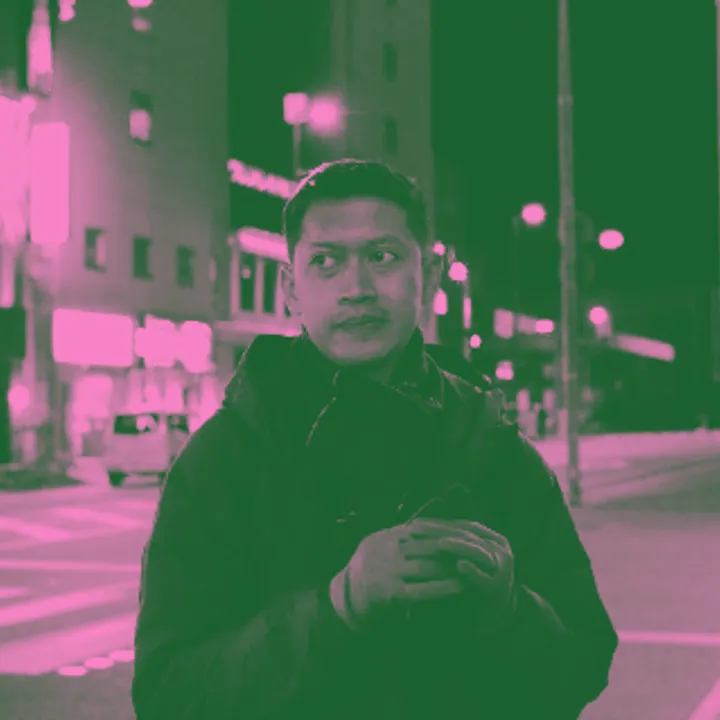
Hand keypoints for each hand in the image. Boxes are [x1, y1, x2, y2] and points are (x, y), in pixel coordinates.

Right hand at [329, 523, 463, 629]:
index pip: (422, 529)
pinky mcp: (391, 594)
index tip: (465, 533)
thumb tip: (428, 523)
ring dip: (452, 568)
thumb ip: (402, 534)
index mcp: (388, 536)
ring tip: (472, 568)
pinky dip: (443, 588)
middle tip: (475, 550)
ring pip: (427, 567)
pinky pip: (422, 590)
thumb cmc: (371, 567)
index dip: (445, 531)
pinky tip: (459, 588)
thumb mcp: (381, 543)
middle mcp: (388, 551)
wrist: (346, 595)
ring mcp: (389, 571)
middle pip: (428, 547)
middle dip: (453, 549)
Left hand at [405, 518, 517, 635]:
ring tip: (441, 543)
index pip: (462, 526)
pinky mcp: (499, 588)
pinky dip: (473, 572)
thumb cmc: (470, 583)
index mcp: (491, 539)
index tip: (415, 522)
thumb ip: (449, 543)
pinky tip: (461, 566)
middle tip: (419, 528)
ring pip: (479, 552)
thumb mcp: (462, 559)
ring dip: (460, 546)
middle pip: (468, 536)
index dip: (439, 523)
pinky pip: (485, 579)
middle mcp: (499, 550)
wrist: (494, 615)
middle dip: (442, 531)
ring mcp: (501, 568)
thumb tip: (415, 526)